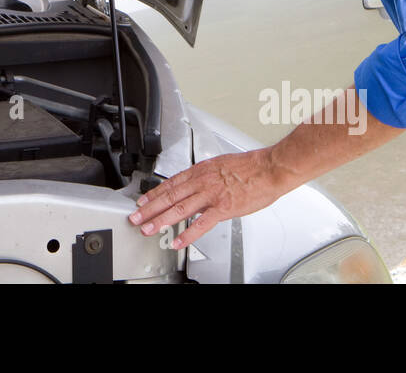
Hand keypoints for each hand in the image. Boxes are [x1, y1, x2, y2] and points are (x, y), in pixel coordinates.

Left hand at [127, 148, 281, 248]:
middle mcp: (202, 182)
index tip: (142, 202)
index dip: (153, 194)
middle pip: (169, 196)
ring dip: (161, 220)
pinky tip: (178, 241)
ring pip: (180, 209)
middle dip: (150, 209)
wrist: (269, 168)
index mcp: (201, 171)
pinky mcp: (223, 208)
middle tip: (135, 218)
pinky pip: (202, 223)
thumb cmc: (250, 167)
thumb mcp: (221, 165)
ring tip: (148, 229)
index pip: (171, 183)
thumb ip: (206, 176)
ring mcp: (211, 195)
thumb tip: (197, 183)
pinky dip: (188, 234)